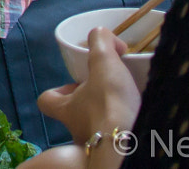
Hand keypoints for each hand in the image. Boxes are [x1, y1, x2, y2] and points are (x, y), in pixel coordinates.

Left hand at [38, 28, 141, 148]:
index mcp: (65, 109)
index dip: (58, 90)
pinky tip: (141, 118)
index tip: (77, 82)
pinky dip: (126, 129)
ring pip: (97, 129)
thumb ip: (100, 41)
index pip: (46, 100)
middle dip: (91, 103)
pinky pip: (117, 139)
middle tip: (109, 91)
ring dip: (110, 117)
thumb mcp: (103, 61)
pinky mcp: (117, 153)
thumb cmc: (110, 102)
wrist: (134, 143)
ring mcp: (95, 146)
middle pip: (75, 114)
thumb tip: (103, 36)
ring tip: (130, 104)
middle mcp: (76, 131)